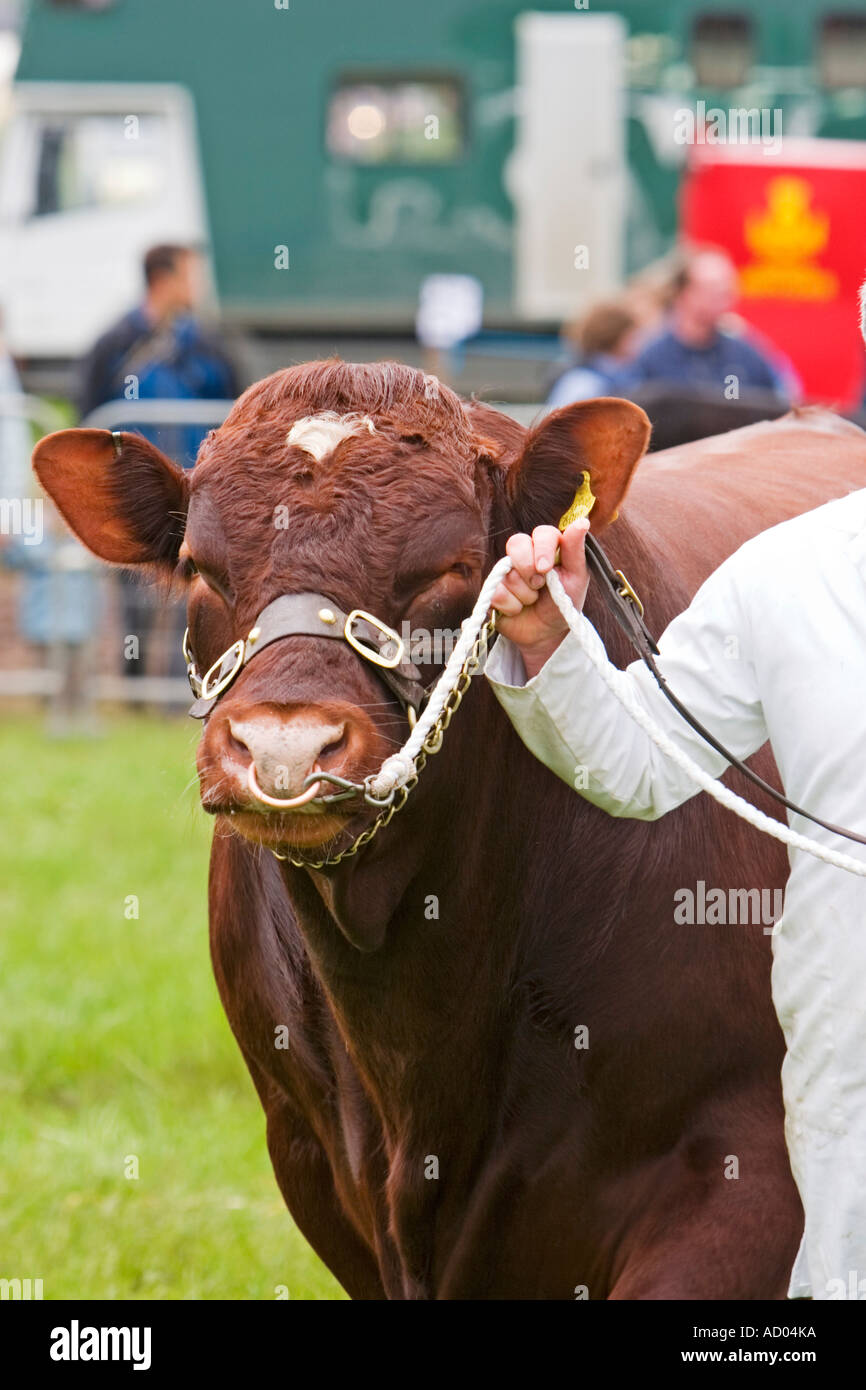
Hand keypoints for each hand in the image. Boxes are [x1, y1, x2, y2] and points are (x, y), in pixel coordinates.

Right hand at [490, 520, 590, 677]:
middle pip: (516, 544)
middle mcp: (524, 555)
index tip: (545, 569)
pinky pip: (495, 591)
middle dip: (528, 569)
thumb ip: (575, 550)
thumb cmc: (564, 603)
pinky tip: (518, 610)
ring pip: (508, 573)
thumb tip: (582, 521)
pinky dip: (511, 606)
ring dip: (525, 594)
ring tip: (532, 601)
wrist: (548, 634)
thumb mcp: (576, 578)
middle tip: (540, 585)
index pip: (541, 533)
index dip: (542, 548)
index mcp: (547, 547)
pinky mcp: (493, 589)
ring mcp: (506, 571)